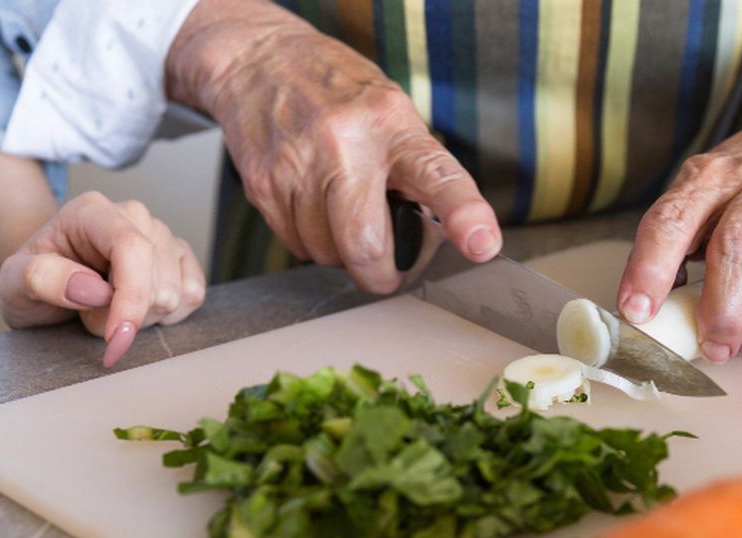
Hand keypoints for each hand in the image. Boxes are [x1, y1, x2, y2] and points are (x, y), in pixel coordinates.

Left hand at [0, 192, 205, 366]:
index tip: (116, 338)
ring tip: (108, 310)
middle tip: (88, 315)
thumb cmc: (33, 280)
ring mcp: (162, 236)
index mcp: (93, 212)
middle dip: (125, 314)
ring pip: (176, 294)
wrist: (45, 282)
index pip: (132, 248)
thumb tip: (92, 287)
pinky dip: (167, 315)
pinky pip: (194, 295)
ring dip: (141, 318)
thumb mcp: (12, 283)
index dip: (131, 297)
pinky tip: (138, 309)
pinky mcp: (180, 258)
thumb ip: (41, 278)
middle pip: (157, 281)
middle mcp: (134, 217)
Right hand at [166, 0, 500, 293]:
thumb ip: (416, 171)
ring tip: (339, 212)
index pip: (437, 175)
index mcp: (392, 125)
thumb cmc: (338, 93)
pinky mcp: (264, 185)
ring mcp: (299, 165)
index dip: (464, 215)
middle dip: (380, 274)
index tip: (482, 245)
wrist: (260, 59)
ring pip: (327, 254)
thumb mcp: (392, 114)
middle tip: (386, 272)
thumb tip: (436, 236)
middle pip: (366, 245)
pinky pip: (296, 245)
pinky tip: (310, 205)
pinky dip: (309, 240)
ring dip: (339, 252)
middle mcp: (346, 144)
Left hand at [618, 78, 741, 360]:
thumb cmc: (741, 190)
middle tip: (712, 348)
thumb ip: (673, 247)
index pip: (671, 222)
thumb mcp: (698, 198)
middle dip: (721, 311)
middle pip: (738, 248)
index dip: (649, 270)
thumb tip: (649, 314)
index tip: (637, 314)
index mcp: (709, 178)